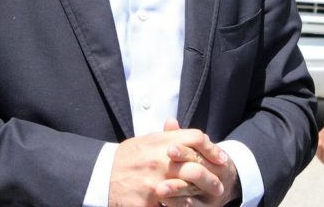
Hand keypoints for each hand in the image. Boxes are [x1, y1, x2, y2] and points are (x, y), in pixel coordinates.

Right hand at [109, 123, 231, 206]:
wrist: (102, 175)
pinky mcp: (147, 203)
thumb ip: (165, 135)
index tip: (221, 158)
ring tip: (210, 200)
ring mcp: (154, 182)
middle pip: (196, 165)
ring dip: (200, 196)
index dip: (211, 147)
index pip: (195, 137)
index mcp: (161, 142)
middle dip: (211, 176)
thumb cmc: (127, 157)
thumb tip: (177, 124)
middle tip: (221, 186)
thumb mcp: (146, 140)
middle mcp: (160, 160)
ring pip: (187, 190)